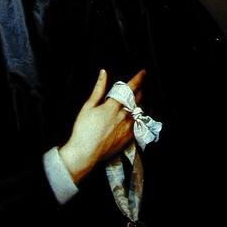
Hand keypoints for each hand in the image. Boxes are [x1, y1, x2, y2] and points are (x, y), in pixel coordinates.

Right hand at [58, 68, 145, 183]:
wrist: (85, 154)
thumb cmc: (83, 129)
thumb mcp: (88, 106)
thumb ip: (99, 89)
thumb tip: (104, 73)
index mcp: (114, 106)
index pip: (130, 88)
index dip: (138, 78)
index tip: (143, 72)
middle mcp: (124, 116)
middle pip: (137, 99)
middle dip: (137, 91)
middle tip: (134, 88)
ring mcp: (128, 128)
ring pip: (137, 111)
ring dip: (135, 105)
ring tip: (128, 104)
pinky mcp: (129, 138)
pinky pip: (135, 124)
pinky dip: (133, 118)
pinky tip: (125, 120)